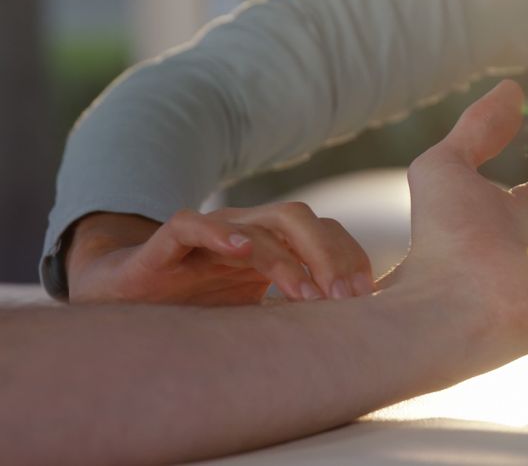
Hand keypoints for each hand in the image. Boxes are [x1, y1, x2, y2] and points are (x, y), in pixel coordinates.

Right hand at [67, 205, 373, 304]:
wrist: (128, 297)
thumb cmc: (201, 307)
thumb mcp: (258, 314)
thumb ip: (297, 314)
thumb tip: (352, 338)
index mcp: (277, 243)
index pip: (326, 234)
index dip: (350, 258)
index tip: (367, 296)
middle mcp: (249, 230)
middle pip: (301, 220)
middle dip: (330, 255)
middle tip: (345, 298)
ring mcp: (212, 232)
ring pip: (260, 225)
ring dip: (287, 259)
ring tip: (306, 293)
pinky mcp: (170, 241)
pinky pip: (194, 225)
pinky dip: (220, 233)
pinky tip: (242, 250)